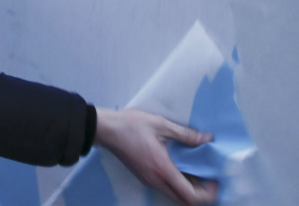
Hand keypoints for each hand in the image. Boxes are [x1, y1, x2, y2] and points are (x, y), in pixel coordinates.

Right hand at [94, 108, 217, 204]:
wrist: (105, 129)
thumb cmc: (131, 125)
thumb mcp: (161, 124)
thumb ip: (186, 134)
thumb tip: (208, 139)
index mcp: (162, 169)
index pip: (190, 195)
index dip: (208, 194)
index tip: (216, 181)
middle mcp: (156, 180)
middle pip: (184, 201)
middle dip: (202, 196)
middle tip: (211, 180)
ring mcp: (148, 181)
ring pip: (175, 196)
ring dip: (190, 191)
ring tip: (200, 174)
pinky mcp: (144, 177)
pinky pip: (166, 188)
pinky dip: (179, 185)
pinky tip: (184, 170)